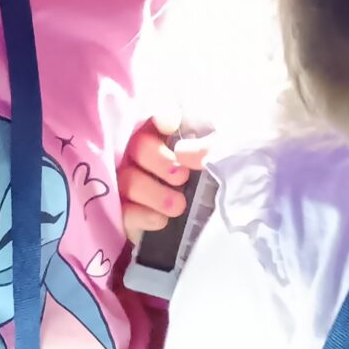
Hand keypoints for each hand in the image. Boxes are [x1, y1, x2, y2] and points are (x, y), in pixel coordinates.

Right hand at [120, 118, 203, 238]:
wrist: (205, 232)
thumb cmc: (214, 186)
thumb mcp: (223, 161)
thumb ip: (212, 149)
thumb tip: (186, 153)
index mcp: (169, 136)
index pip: (160, 116)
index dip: (161, 117)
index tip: (170, 126)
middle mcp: (144, 155)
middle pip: (138, 146)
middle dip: (158, 159)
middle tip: (181, 177)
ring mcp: (130, 183)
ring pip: (128, 180)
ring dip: (154, 192)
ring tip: (178, 205)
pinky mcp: (125, 214)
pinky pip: (124, 212)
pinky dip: (143, 215)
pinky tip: (161, 220)